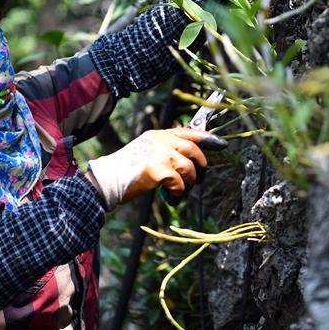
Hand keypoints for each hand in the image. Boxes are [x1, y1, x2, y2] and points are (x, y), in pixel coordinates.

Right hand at [84, 128, 227, 209]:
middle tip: (196, 179)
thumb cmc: (126, 171)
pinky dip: (178, 194)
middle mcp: (160, 140)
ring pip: (188, 168)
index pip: (188, 132)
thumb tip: (189, 159)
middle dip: (200, 166)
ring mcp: (160, 153)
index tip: (222, 144)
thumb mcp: (146, 152)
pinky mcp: (158, 170)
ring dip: (187, 184)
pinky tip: (169, 198)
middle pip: (193, 149)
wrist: (106, 180)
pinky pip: (179, 183)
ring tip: (177, 192)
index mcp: (158, 134)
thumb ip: (165, 149)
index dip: (207, 138)